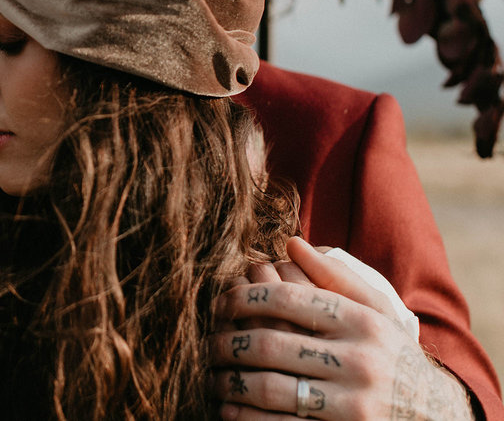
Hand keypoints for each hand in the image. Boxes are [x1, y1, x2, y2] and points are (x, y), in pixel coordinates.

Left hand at [209, 237, 473, 419]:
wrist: (437, 413)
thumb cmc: (392, 354)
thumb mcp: (376, 312)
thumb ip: (334, 277)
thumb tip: (291, 242)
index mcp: (361, 321)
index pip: (284, 299)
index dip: (241, 300)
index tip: (219, 305)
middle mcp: (359, 359)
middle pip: (268, 343)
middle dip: (226, 344)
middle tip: (207, 343)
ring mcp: (353, 402)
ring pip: (268, 387)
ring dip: (229, 382)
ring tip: (213, 376)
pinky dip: (245, 417)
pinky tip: (228, 408)